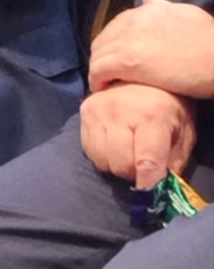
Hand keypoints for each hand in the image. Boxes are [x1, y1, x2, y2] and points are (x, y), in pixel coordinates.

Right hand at [79, 81, 196, 189]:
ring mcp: (99, 108)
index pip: (146, 163)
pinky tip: (113, 144)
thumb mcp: (183, 132)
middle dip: (133, 173)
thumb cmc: (169, 107)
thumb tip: (160, 189)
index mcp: (152, 116)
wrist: (144, 74)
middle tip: (142, 166)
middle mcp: (120, 110)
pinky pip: (89, 149)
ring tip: (127, 153)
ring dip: (116, 164)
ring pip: (102, 160)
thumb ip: (174, 162)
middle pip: (121, 165)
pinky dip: (102, 154)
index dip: (148, 185)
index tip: (150, 193)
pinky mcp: (85, 109)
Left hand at [89, 0, 213, 99]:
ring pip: (97, 54)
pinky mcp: (128, 62)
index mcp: (145, 10)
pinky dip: (96, 80)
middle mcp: (131, 21)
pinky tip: (102, 90)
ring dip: (98, 69)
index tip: (118, 59)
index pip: (116, 27)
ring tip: (106, 85)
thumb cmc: (209, 39)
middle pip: (103, 40)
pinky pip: (99, 70)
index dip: (114, 45)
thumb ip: (163, 8)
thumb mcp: (185, 14)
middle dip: (103, 57)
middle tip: (110, 75)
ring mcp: (127, 41)